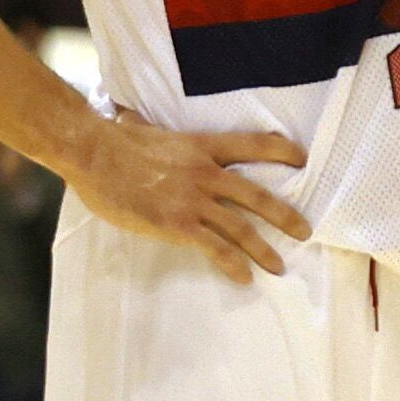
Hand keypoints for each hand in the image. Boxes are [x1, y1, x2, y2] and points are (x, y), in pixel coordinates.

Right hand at [60, 113, 308, 281]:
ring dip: (264, 249)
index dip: (281, 150)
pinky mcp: (178, 225)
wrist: (93, 153)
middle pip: (257, 194)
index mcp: (201, 146)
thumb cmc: (113, 140)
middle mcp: (206, 172)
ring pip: (242, 227)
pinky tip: (244, 278)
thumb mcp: (147, 129)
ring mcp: (193, 200)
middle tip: (306, 230)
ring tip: (280, 267)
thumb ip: (160, 134)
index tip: (301, 157)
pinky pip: (215, 248)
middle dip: (285, 214)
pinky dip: (233, 264)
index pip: (252, 144)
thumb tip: (138, 123)